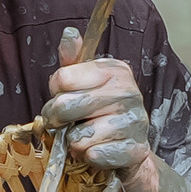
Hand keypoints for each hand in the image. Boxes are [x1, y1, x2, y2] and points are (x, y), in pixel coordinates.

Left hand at [42, 30, 182, 191]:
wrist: (128, 148)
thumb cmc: (99, 112)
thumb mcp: (86, 82)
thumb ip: (73, 60)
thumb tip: (69, 33)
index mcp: (116, 70)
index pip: (63, 78)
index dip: (55, 92)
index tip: (62, 97)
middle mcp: (129, 92)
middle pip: (65, 106)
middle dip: (57, 120)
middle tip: (65, 123)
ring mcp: (136, 122)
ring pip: (77, 136)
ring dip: (75, 142)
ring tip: (86, 138)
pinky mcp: (135, 150)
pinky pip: (94, 155)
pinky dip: (89, 158)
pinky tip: (98, 151)